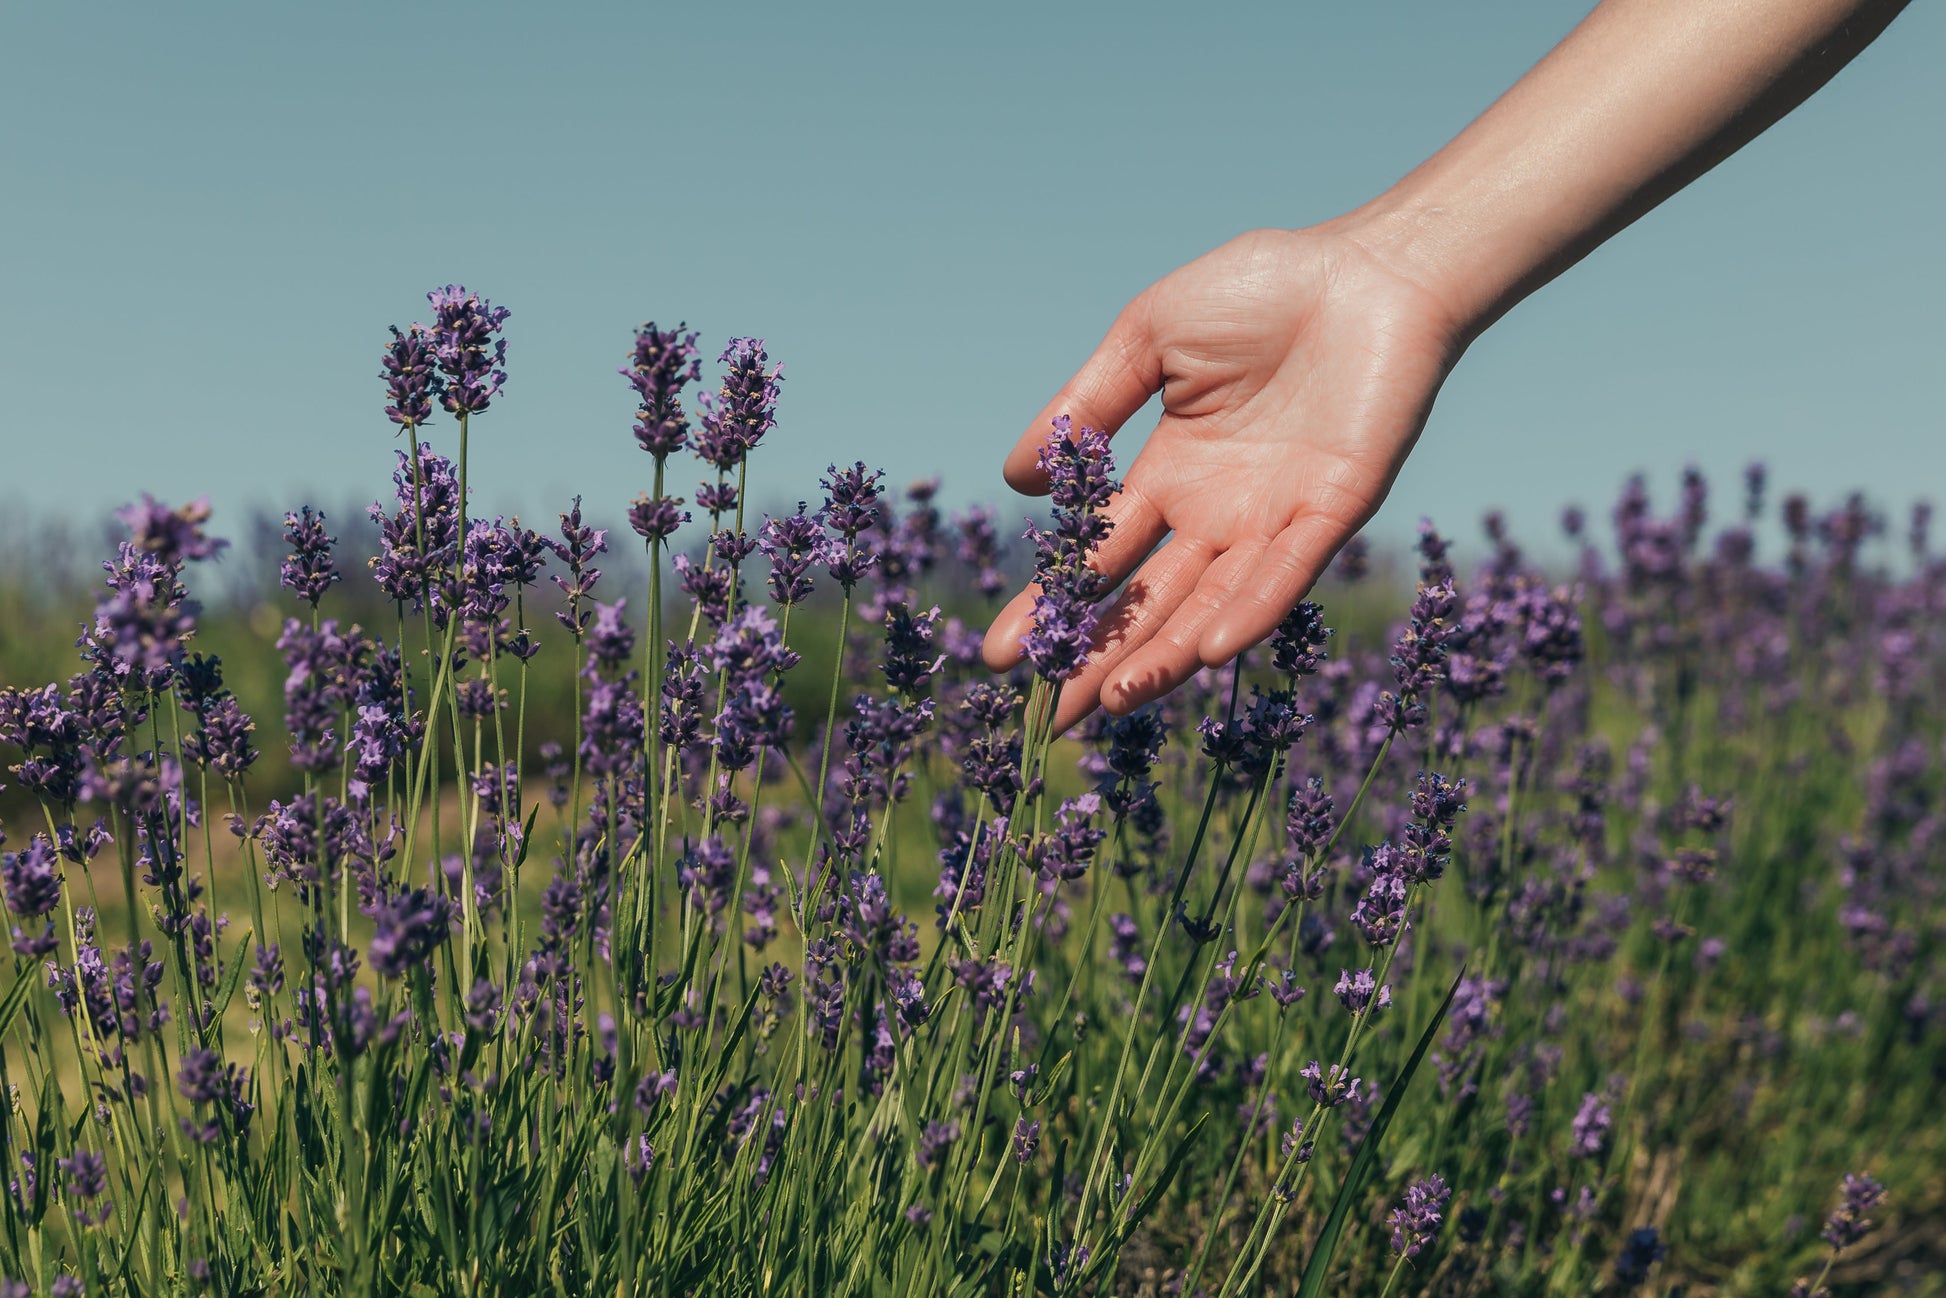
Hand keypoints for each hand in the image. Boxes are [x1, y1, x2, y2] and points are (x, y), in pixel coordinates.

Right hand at [981, 220, 1467, 731]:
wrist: (1370, 270)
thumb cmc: (1262, 289)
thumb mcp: (1148, 338)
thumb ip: (1087, 406)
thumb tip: (1015, 479)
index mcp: (1171, 474)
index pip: (1099, 558)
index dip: (1052, 607)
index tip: (1001, 656)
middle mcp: (1219, 513)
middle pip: (1147, 603)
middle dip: (1097, 658)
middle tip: (1045, 716)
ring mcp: (1276, 519)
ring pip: (1211, 606)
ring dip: (1165, 656)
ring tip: (1113, 700)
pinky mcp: (1336, 511)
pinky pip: (1288, 573)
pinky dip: (1250, 611)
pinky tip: (1209, 651)